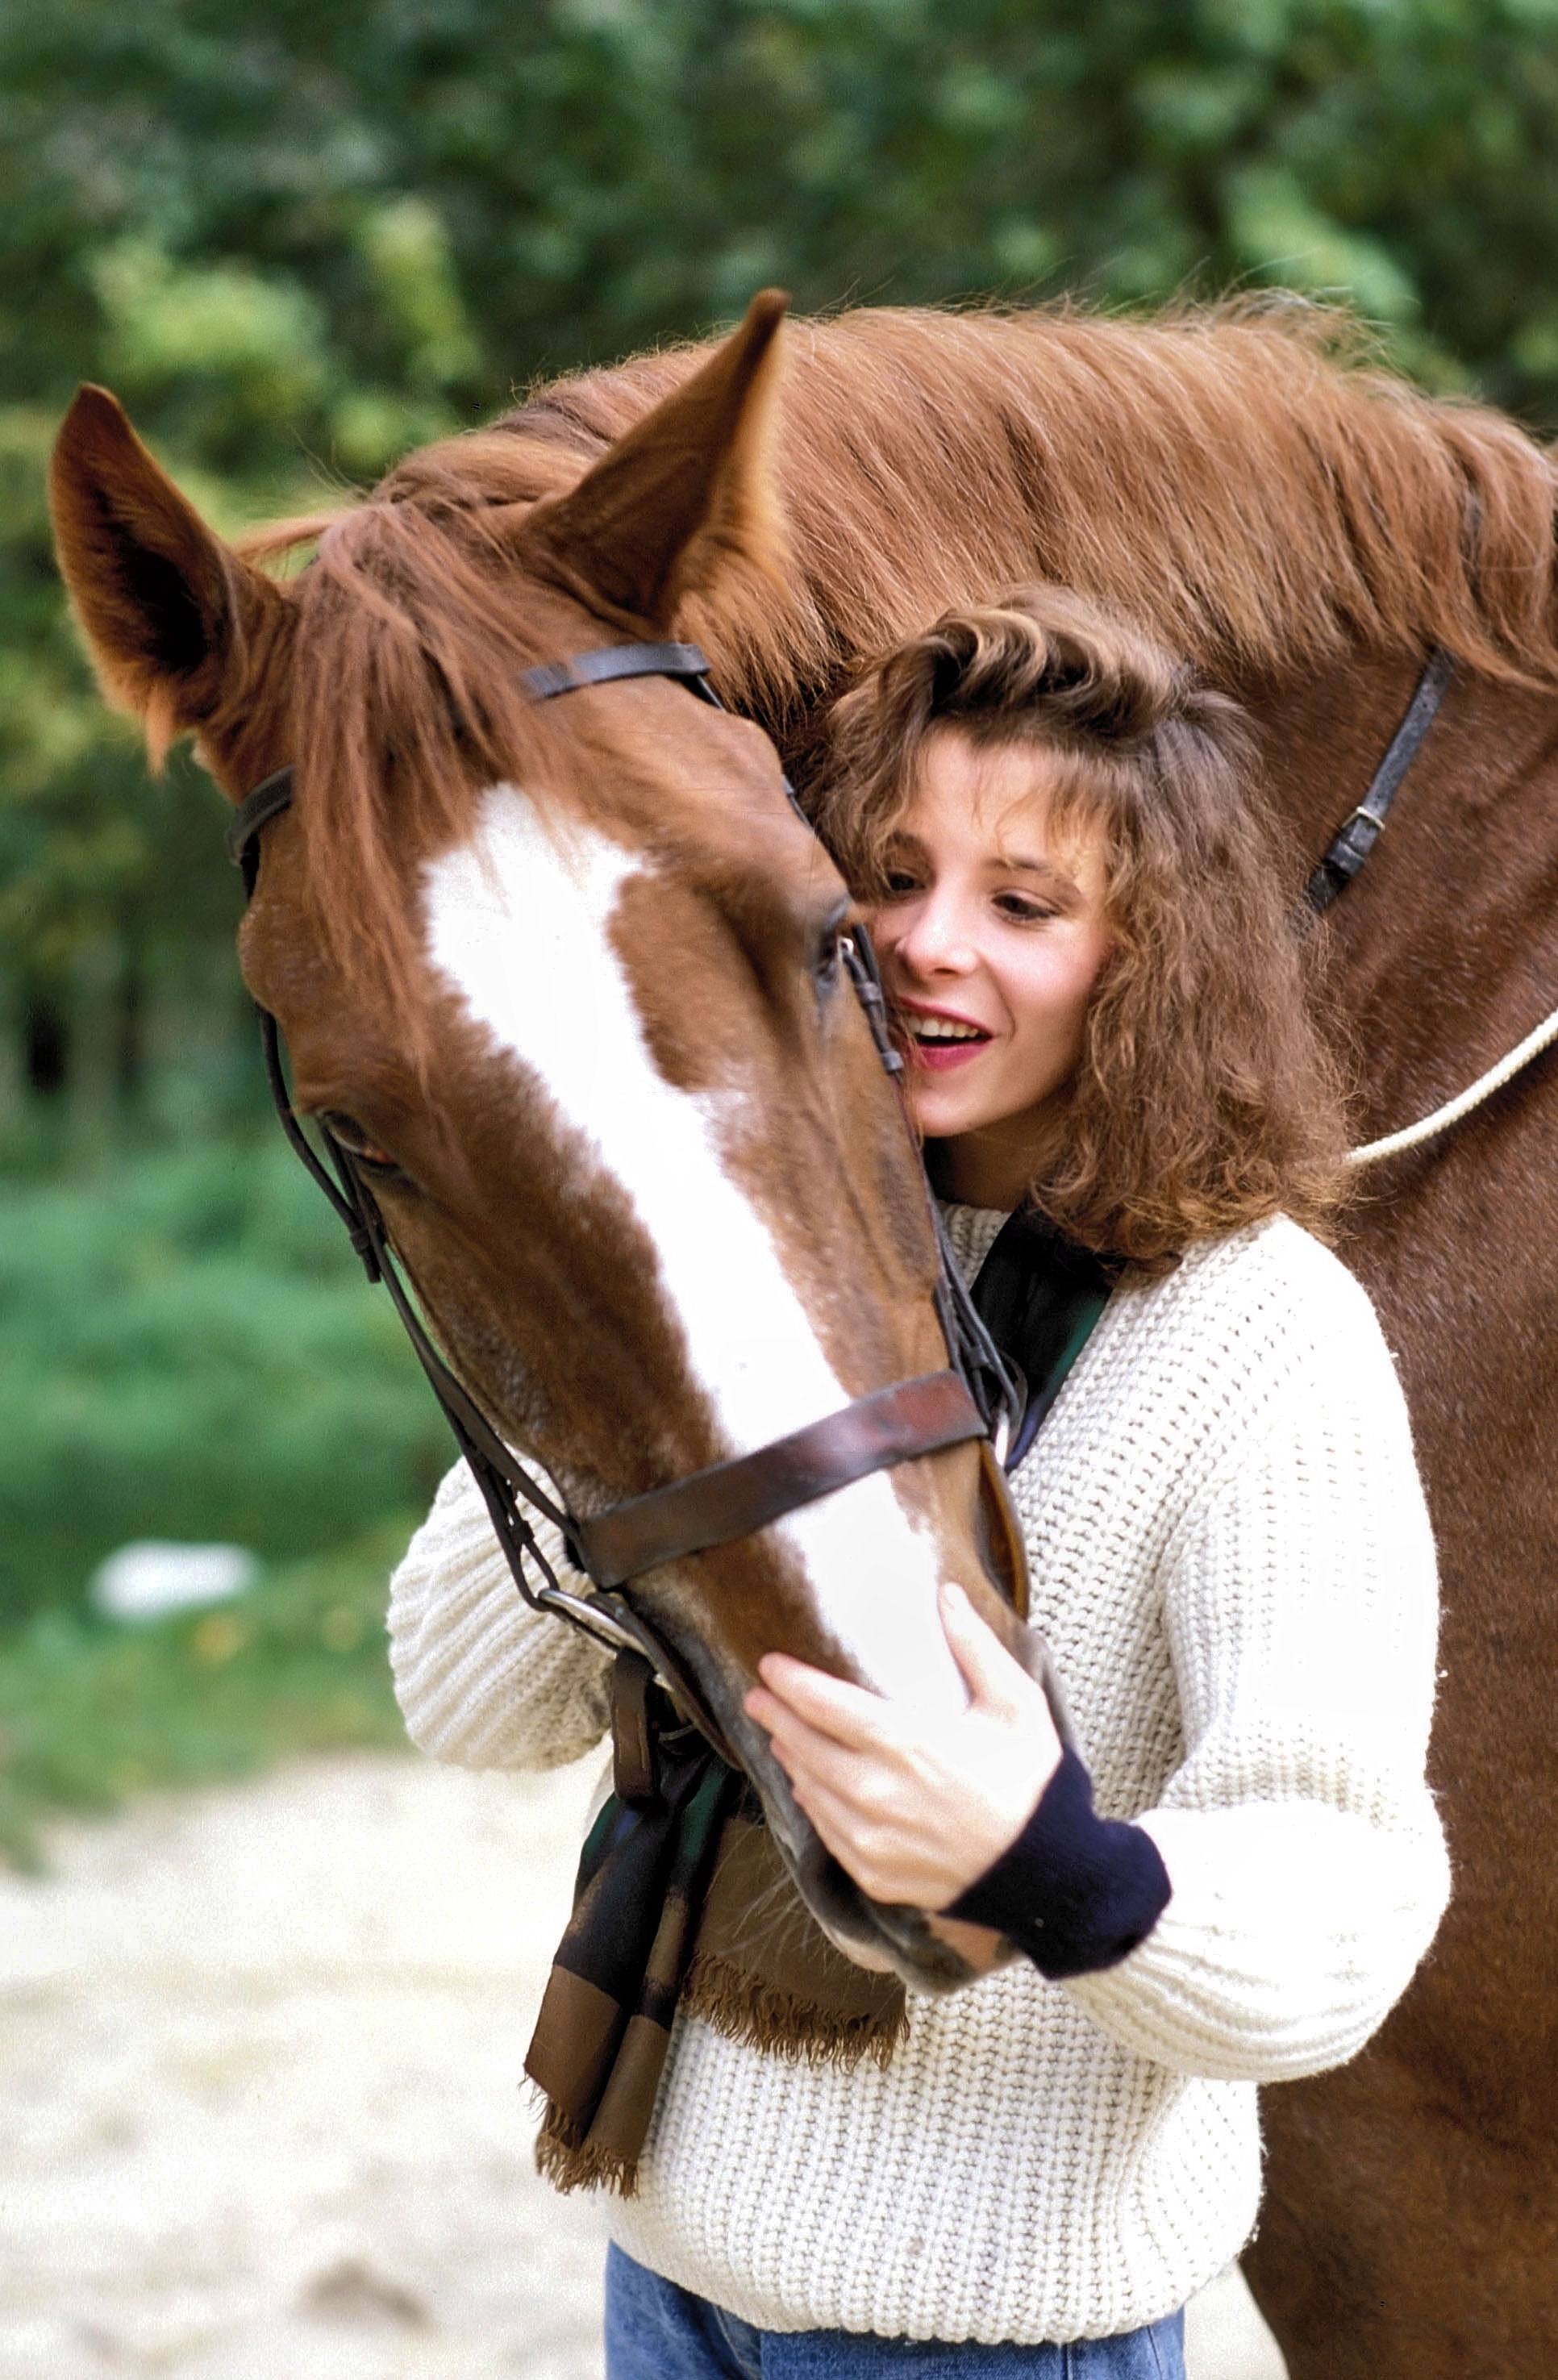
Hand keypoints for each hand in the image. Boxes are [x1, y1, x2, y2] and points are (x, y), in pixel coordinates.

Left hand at [742, 1581, 1062, 1915]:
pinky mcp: (875, 1874)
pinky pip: (826, 1833)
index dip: (792, 1683)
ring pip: (811, 1791)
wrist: (1047, 1874)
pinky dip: (811, 1804)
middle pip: (806, 1747)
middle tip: (757, 1697)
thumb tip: (948, 1595)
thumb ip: (976, 1648)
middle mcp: (879, 1793)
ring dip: (790, 1758)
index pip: (828, 1706)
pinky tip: (808, 1788)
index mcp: (909, 1745)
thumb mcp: (1016, 1706)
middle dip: (776, 1717)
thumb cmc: (1033, 1785)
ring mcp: (873, 1839)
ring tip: (779, 1736)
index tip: (769, 1666)